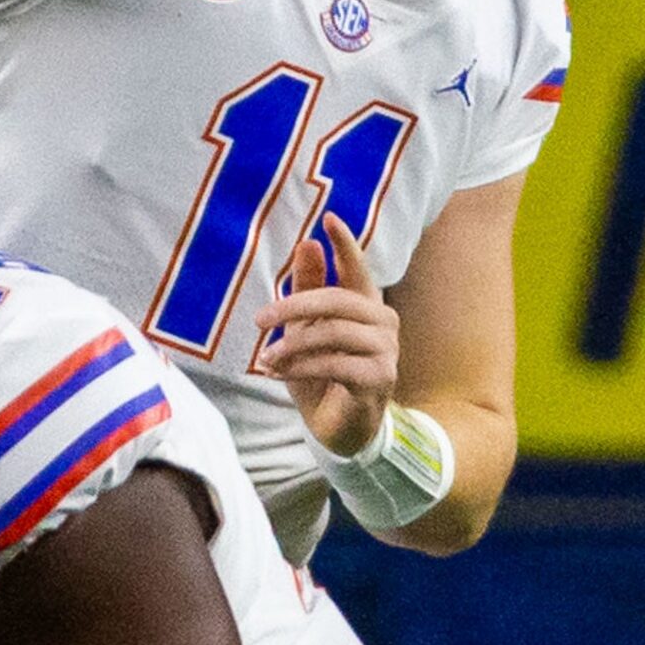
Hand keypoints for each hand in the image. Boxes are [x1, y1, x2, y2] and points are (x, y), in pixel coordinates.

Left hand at [254, 213, 398, 457]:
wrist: (338, 428)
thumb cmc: (321, 372)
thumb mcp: (306, 329)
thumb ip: (308, 288)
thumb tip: (308, 243)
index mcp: (365, 304)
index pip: (357, 267)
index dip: (344, 242)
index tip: (328, 217)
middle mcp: (383, 322)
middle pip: (337, 300)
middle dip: (293, 307)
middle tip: (259, 318)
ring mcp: (386, 350)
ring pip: (333, 333)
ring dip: (293, 346)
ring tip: (267, 358)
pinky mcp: (379, 378)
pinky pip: (335, 363)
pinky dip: (301, 367)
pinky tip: (278, 373)